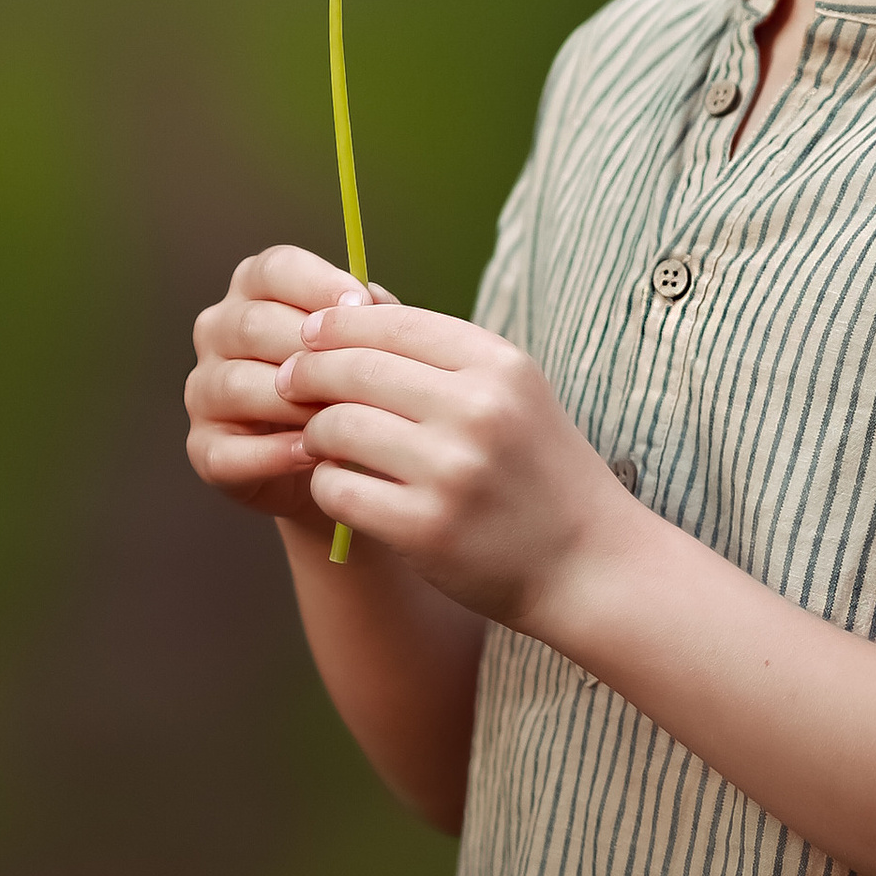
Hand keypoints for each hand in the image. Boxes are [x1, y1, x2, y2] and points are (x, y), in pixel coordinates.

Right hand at [186, 246, 390, 530]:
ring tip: (342, 419)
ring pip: (237, 384)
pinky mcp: (202, 446)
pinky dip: (274, 454)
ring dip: (294, 403)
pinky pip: (229, 450)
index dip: (318, 284)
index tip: (360, 306)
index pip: (274, 268)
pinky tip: (315, 454)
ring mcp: (202, 389)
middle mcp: (217, 331)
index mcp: (253, 289)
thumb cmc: (344, 383)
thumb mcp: (359, 343)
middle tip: (357, 374)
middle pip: (254, 324)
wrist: (327, 458)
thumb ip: (367, 317)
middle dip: (310, 350)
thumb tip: (373, 302)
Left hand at [279, 301, 633, 626]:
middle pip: (355, 368)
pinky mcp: (425, 528)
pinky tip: (340, 483)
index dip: (335, 326)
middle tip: (287, 383)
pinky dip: (327, 482)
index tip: (308, 336)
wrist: (588, 562)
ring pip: (337, 426)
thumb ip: (440, 355)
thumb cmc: (538, 470)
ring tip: (319, 438)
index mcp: (499, 365)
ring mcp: (451, 471)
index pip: (391, 322)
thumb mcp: (512, 393)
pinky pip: (338, 488)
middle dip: (308, 372)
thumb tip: (347, 312)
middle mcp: (478, 410)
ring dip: (314, 431)